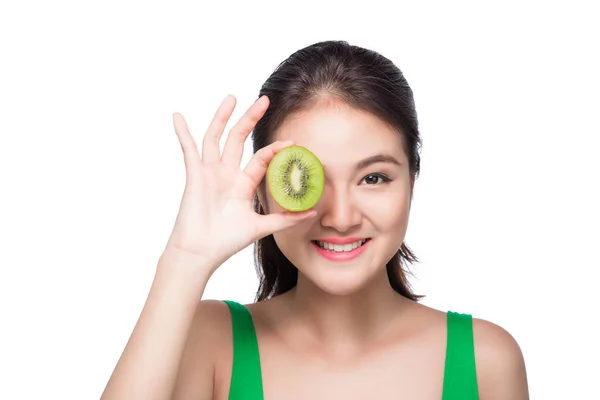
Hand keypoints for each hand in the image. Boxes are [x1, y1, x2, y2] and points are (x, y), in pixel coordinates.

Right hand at [163, 95, 315, 272]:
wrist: (202, 252)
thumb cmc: (227, 241)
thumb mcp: (260, 227)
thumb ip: (285, 219)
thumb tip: (312, 213)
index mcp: (242, 184)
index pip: (261, 159)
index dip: (276, 149)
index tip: (292, 141)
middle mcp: (226, 174)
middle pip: (239, 139)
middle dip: (250, 119)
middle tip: (264, 100)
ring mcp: (210, 172)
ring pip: (216, 138)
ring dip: (222, 117)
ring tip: (232, 98)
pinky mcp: (194, 175)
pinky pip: (188, 149)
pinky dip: (182, 132)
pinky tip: (178, 116)